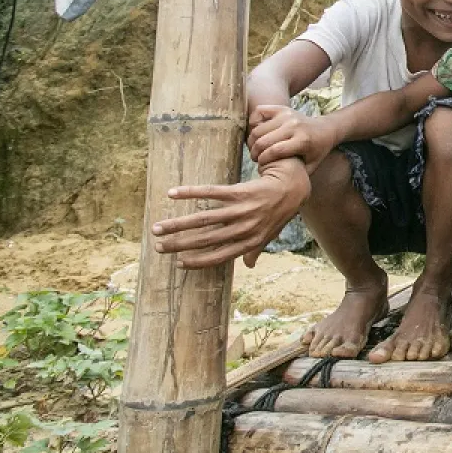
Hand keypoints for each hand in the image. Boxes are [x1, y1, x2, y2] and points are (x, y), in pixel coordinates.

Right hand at [152, 159, 310, 268]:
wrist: (293, 187)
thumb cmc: (278, 213)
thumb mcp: (269, 234)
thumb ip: (255, 249)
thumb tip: (248, 266)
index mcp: (250, 242)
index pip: (219, 256)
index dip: (198, 261)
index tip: (178, 262)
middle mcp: (245, 228)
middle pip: (206, 239)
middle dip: (179, 243)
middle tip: (158, 246)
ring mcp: (243, 210)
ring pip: (204, 219)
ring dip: (178, 223)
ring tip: (158, 227)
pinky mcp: (240, 191)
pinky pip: (211, 192)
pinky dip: (190, 192)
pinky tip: (173, 193)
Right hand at [248, 105, 338, 169]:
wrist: (326, 129)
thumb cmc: (317, 151)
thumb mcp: (311, 166)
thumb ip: (297, 175)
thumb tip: (278, 187)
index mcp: (303, 141)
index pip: (275, 151)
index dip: (263, 160)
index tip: (261, 166)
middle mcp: (294, 126)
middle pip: (263, 141)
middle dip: (255, 153)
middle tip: (256, 159)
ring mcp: (287, 115)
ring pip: (258, 129)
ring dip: (252, 141)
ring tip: (256, 149)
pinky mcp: (282, 108)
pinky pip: (259, 112)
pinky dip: (253, 122)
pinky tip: (257, 132)